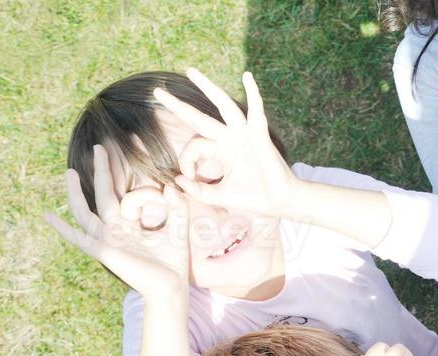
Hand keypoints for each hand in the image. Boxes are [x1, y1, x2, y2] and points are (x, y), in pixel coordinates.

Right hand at [46, 144, 189, 298]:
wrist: (170, 288)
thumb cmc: (173, 263)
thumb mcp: (179, 229)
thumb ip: (178, 207)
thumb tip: (171, 185)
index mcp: (131, 223)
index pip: (126, 194)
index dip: (134, 181)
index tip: (142, 167)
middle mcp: (116, 229)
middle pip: (103, 194)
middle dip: (102, 171)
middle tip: (99, 147)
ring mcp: (107, 240)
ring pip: (85, 212)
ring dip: (75, 193)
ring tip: (70, 172)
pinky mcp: (104, 251)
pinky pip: (80, 239)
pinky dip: (63, 229)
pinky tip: (47, 216)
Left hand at [152, 69, 299, 216]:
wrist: (280, 202)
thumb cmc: (254, 199)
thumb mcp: (219, 196)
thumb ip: (198, 191)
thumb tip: (177, 181)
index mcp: (221, 149)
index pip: (194, 145)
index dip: (186, 160)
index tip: (189, 177)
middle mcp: (230, 137)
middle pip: (200, 116)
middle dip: (178, 105)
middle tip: (157, 90)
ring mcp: (245, 134)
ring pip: (223, 105)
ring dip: (207, 87)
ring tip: (190, 71)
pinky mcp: (259, 135)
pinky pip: (256, 110)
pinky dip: (254, 93)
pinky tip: (247, 76)